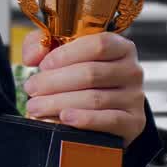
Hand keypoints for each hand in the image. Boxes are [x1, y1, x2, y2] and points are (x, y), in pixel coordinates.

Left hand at [21, 32, 146, 146]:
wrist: (103, 110)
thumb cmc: (79, 74)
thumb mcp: (60, 51)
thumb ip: (41, 44)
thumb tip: (33, 56)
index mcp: (120, 46)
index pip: (98, 44)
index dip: (67, 54)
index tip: (43, 65)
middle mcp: (132, 70)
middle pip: (91, 73)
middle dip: (53, 82)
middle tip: (31, 89)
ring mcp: (135, 97)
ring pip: (94, 98)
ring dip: (59, 103)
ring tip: (35, 107)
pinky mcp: (134, 122)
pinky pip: (109, 120)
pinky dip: (85, 119)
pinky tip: (65, 118)